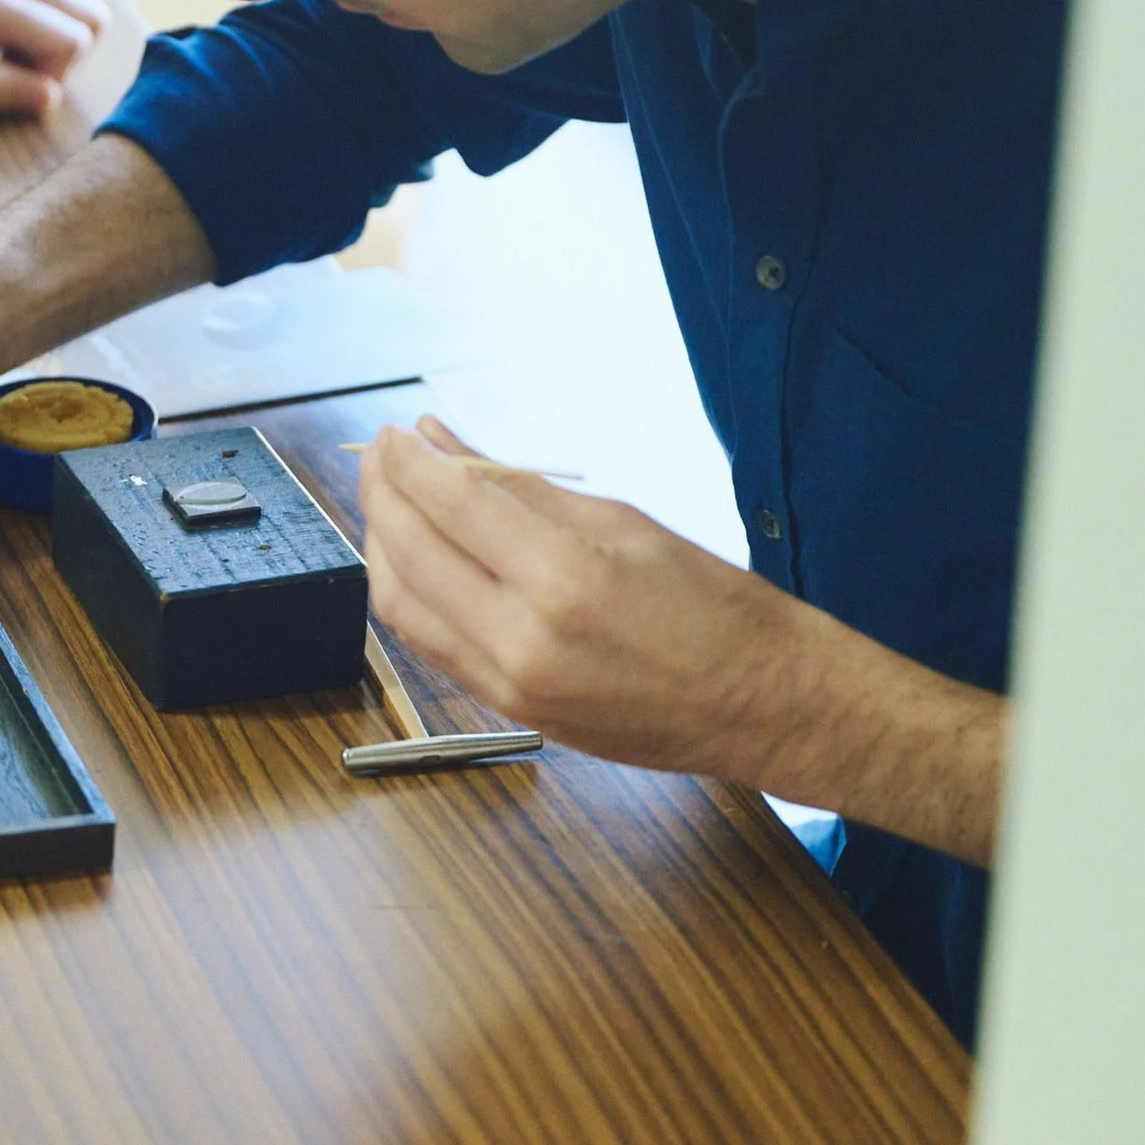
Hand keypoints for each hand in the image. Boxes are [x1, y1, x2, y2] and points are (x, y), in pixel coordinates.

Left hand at [0, 0, 110, 114]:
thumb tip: (49, 100)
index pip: (72, 39)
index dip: (53, 77)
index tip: (8, 89)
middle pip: (89, 12)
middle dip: (66, 57)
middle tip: (13, 77)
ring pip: (74, 3)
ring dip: (54, 43)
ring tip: (2, 64)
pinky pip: (45, 2)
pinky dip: (37, 31)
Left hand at [357, 417, 806, 774]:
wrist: (762, 704)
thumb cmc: (713, 605)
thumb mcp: (624, 521)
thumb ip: (521, 486)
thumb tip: (444, 443)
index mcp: (565, 578)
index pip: (451, 505)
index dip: (410, 462)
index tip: (395, 432)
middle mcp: (525, 639)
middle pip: (410, 556)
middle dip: (383, 497)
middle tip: (383, 458)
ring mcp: (511, 685)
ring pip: (403, 608)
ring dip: (383, 548)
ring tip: (390, 502)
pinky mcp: (510, 711)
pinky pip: (431, 646)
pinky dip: (410, 596)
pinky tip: (416, 560)